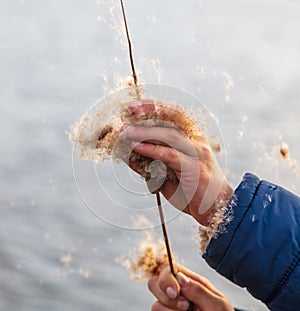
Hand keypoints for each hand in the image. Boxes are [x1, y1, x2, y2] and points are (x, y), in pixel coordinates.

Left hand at [122, 100, 232, 225]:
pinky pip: (170, 155)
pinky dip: (152, 150)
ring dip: (145, 132)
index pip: (173, 114)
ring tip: (126, 132)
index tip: (133, 106)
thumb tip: (127, 155)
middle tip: (126, 113)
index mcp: (192, 136)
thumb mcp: (167, 172)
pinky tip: (137, 147)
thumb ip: (150, 162)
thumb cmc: (192, 189)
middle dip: (147, 113)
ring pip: (169, 134)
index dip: (153, 107)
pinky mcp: (194, 167)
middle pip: (171, 119)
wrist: (217, 207)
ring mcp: (197, 152)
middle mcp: (196, 139)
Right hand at [148, 264, 233, 310]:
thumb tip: (180, 277)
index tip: (175, 292)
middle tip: (184, 306)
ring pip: (156, 304)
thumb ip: (199, 290)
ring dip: (168, 310)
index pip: (169, 269)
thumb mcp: (217, 304)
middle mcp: (180, 294)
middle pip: (156, 283)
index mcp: (192, 283)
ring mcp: (173, 307)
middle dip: (166, 296)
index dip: (167, 278)